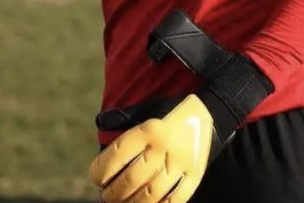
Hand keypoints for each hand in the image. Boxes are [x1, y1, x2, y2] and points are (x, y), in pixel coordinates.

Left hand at [90, 95, 214, 202]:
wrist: (207, 112)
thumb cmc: (169, 114)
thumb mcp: (146, 110)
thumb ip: (123, 119)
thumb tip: (101, 123)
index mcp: (150, 129)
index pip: (117, 155)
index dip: (100, 171)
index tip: (96, 178)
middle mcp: (164, 146)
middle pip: (131, 180)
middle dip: (113, 194)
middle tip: (107, 196)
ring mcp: (181, 163)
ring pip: (150, 195)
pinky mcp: (195, 175)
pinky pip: (174, 201)